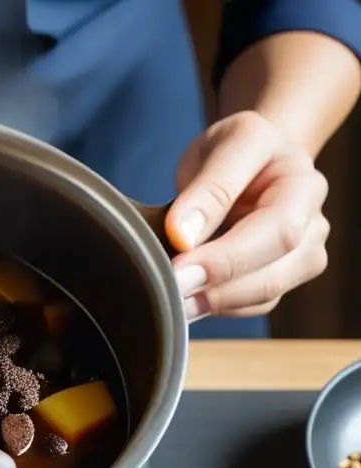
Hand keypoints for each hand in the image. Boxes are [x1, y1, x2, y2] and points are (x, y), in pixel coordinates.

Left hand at [165, 111, 329, 319]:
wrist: (247, 160)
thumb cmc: (234, 150)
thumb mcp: (222, 146)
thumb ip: (208, 188)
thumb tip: (183, 235)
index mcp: (302, 183)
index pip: (277, 230)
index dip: (226, 258)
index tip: (178, 270)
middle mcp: (312, 222)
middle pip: (274, 272)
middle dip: (217, 288)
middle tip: (170, 291)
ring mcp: (301, 254)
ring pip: (265, 295)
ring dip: (215, 304)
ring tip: (173, 299)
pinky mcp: (281, 276)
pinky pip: (253, 305)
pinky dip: (218, 307)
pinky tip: (190, 299)